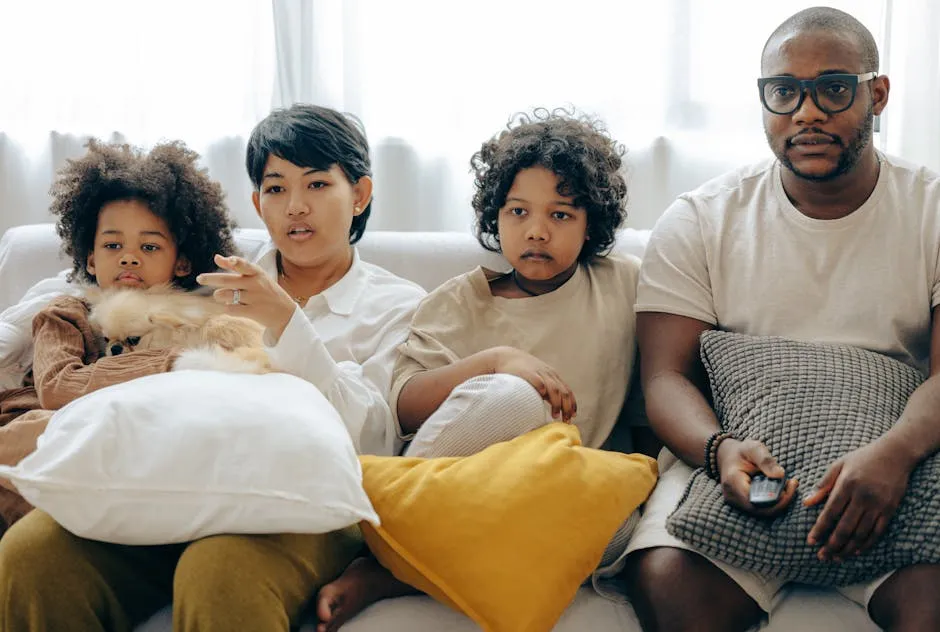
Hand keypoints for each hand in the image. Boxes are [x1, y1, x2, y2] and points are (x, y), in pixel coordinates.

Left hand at [196, 255, 296, 340]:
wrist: (284, 312)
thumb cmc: (265, 290)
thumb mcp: (255, 276)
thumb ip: (235, 266)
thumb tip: (216, 257)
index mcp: (257, 273)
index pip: (245, 265)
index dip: (236, 262)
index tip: (229, 260)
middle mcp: (255, 284)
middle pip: (228, 281)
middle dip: (211, 279)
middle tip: (199, 278)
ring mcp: (254, 299)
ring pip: (226, 295)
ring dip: (219, 295)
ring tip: (221, 296)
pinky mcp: (252, 312)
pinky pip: (230, 309)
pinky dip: (226, 308)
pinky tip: (230, 306)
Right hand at [490, 346, 576, 421]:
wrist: (506, 357)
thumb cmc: (522, 371)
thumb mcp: (539, 378)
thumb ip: (547, 391)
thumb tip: (556, 409)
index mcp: (553, 376)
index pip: (567, 391)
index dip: (571, 404)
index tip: (572, 416)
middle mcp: (549, 374)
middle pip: (564, 392)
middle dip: (567, 407)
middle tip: (566, 420)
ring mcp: (539, 373)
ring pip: (554, 389)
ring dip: (556, 403)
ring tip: (555, 415)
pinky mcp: (528, 373)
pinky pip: (538, 381)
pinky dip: (543, 388)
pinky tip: (543, 397)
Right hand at [717, 438, 798, 516]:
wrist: (728, 457)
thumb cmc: (741, 452)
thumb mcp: (753, 448)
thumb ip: (766, 460)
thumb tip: (780, 475)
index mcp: (733, 481)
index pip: (756, 500)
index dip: (776, 499)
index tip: (790, 484)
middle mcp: (732, 496)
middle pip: (761, 509)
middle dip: (781, 501)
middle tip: (793, 484)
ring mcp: (736, 502)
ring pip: (762, 512)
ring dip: (779, 502)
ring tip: (789, 485)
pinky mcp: (742, 505)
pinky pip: (760, 509)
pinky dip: (773, 503)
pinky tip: (781, 490)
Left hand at [803, 440, 911, 561]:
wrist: (895, 454)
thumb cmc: (862, 458)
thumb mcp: (839, 465)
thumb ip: (823, 485)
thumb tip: (806, 503)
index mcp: (847, 484)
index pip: (830, 512)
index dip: (820, 529)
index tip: (810, 541)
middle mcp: (863, 496)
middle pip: (845, 527)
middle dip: (831, 544)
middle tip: (821, 556)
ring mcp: (878, 504)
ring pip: (861, 533)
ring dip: (847, 548)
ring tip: (835, 558)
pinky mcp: (890, 509)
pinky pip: (877, 532)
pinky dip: (866, 544)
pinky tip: (856, 551)